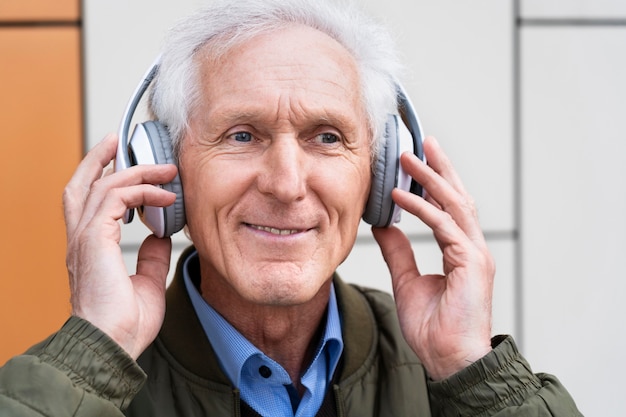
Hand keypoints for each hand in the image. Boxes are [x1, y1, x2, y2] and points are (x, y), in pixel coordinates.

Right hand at [62, 134, 177, 358]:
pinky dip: (141, 191)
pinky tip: (164, 195)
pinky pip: (115, 198)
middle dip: (100, 158)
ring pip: (101, 185)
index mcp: (90, 249)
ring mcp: (85, 238)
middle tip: (121, 141)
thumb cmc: (124, 324)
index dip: (102, 178)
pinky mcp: (94, 239)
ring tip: (163, 168)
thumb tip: (159, 236)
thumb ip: (150, 257)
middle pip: (82, 184)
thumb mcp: (145, 282)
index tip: (127, 165)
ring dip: (134, 171)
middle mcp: (82, 239)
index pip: (89, 203)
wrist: (112, 345)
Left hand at [372, 136, 493, 379]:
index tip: (417, 161)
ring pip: (455, 203)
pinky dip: (422, 207)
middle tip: (422, 142)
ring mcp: (475, 253)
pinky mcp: (471, 262)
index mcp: (461, 251)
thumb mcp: (407, 281)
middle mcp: (472, 247)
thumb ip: (399, 252)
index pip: (449, 207)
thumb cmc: (434, 327)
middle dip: (440, 167)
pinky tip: (400, 195)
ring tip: (409, 157)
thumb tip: (383, 226)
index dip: (434, 182)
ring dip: (431, 177)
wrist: (449, 359)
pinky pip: (444, 225)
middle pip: (457, 196)